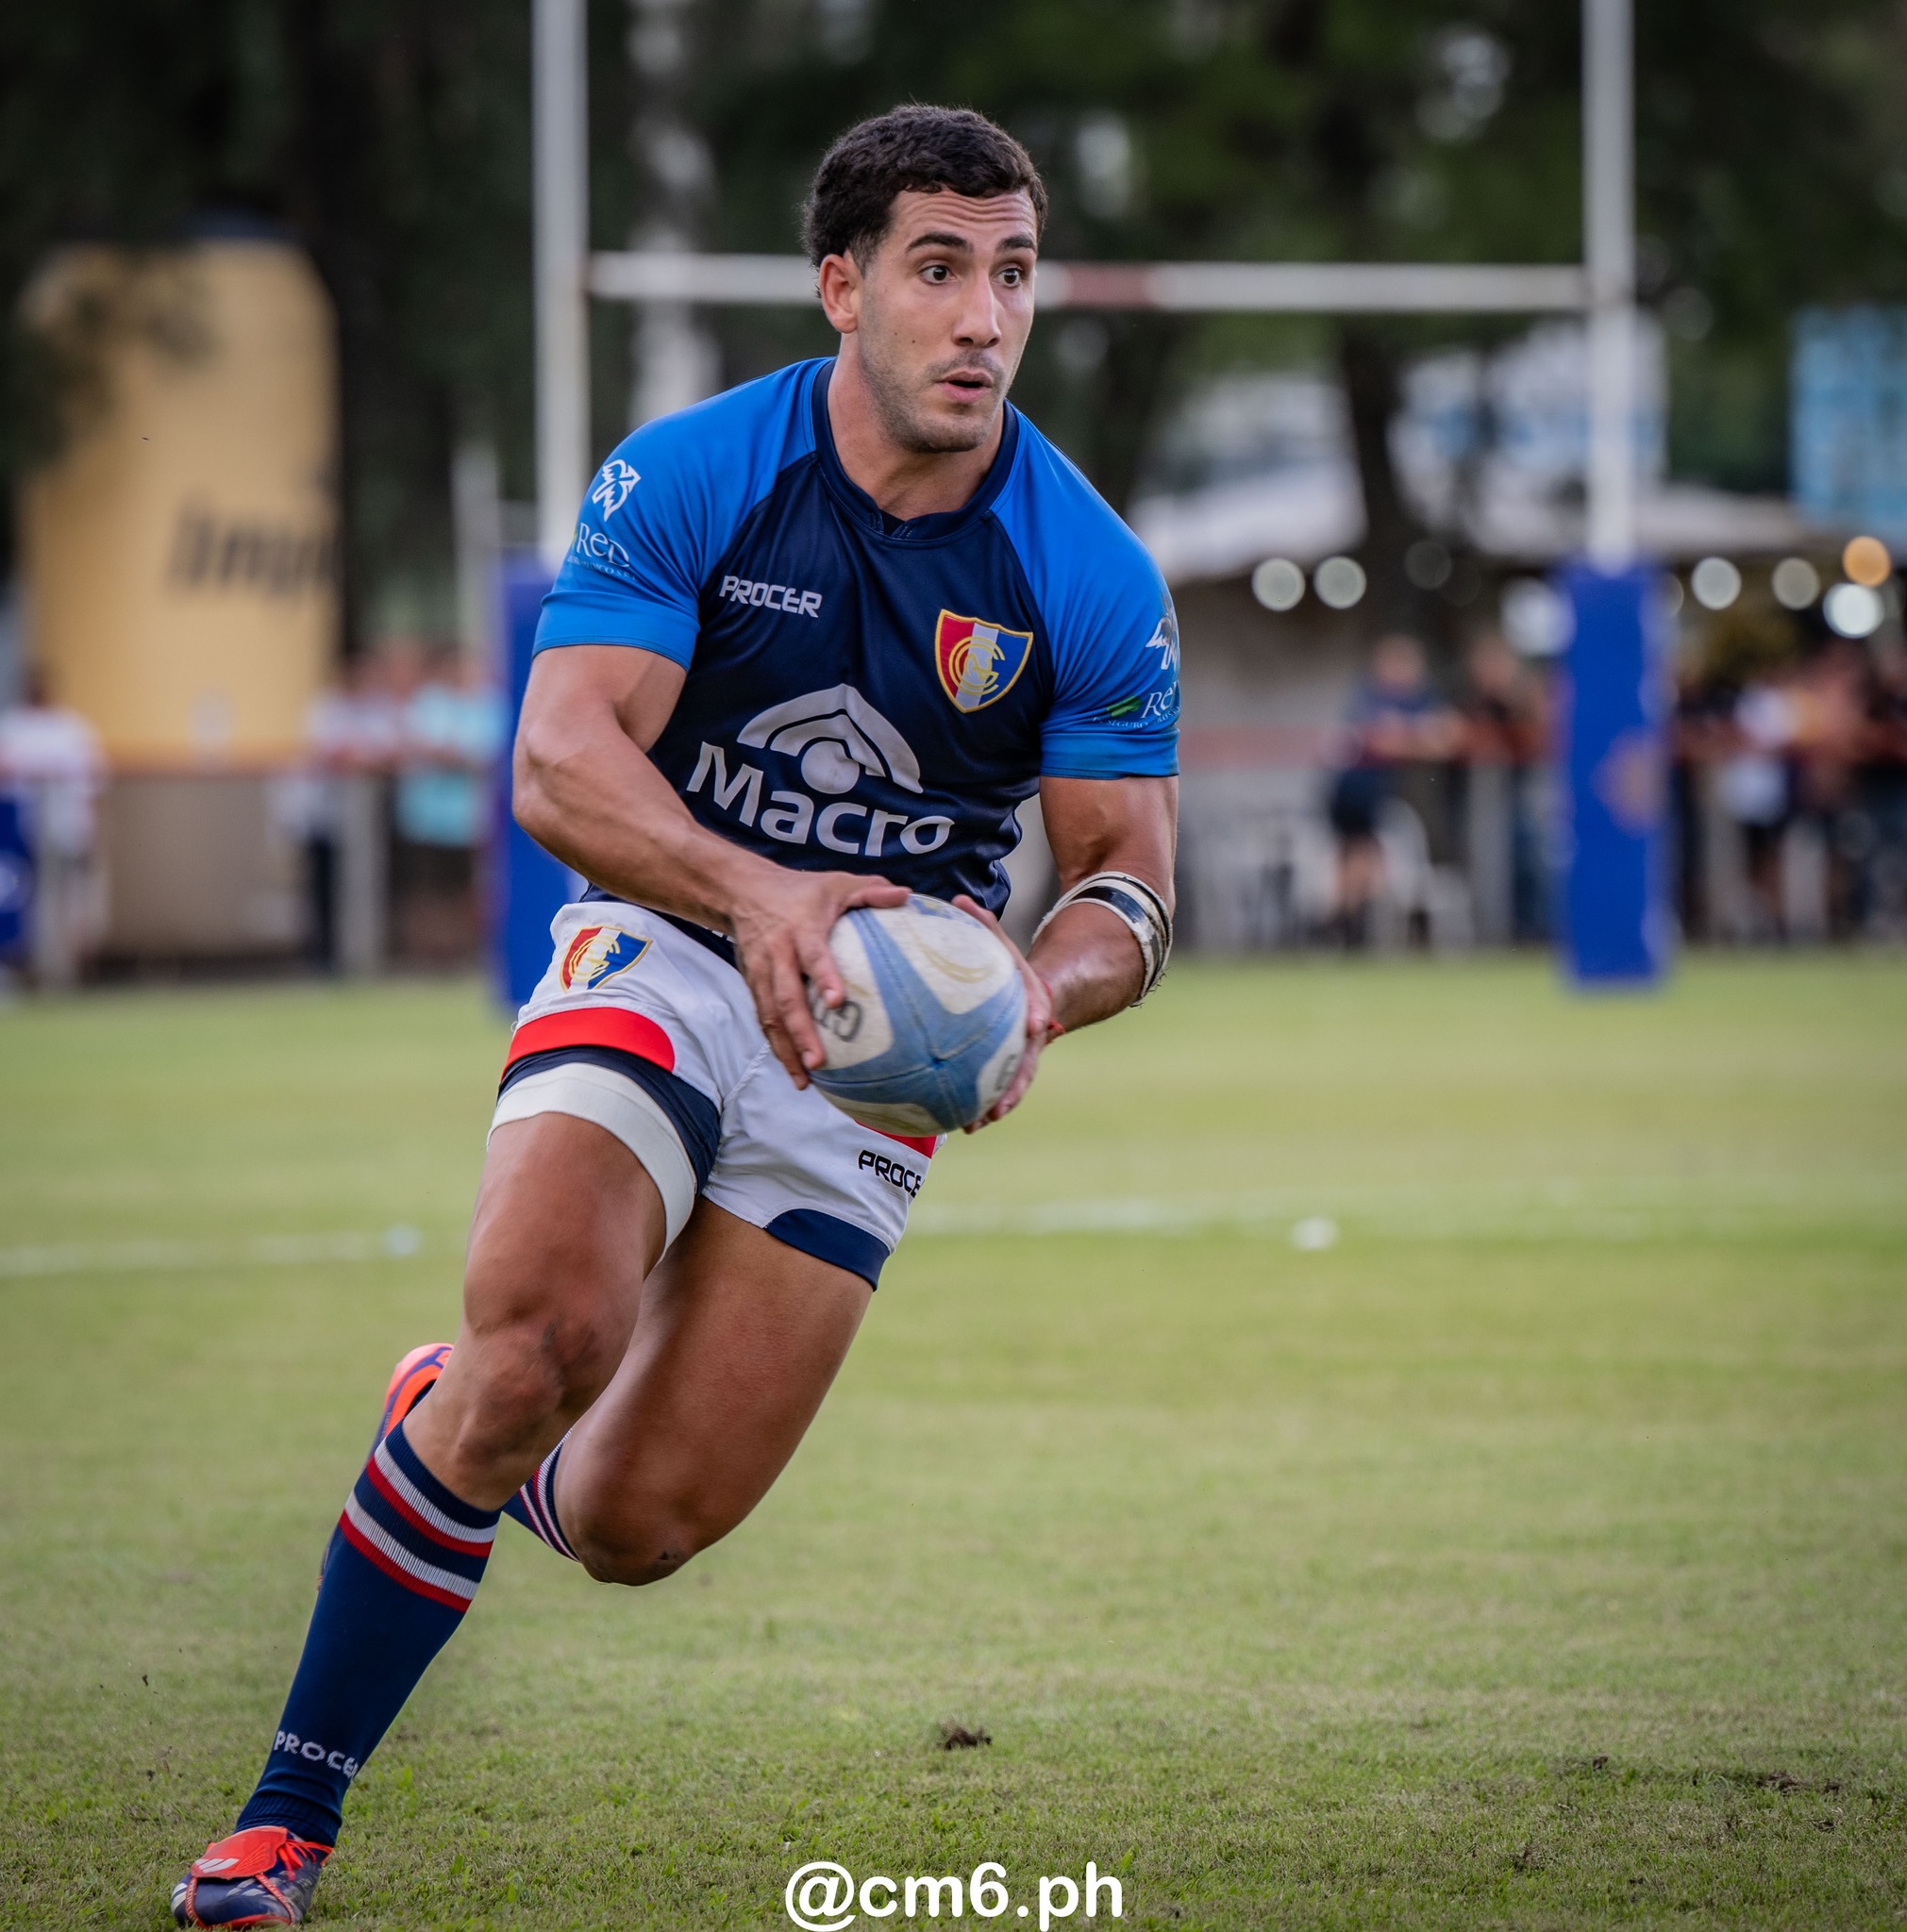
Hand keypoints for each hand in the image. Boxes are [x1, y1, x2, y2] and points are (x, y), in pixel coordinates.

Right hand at [728, 866, 908, 1086]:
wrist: (742, 891)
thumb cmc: (802, 890)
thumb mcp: (836, 882)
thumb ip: (871, 890)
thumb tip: (907, 896)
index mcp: (800, 928)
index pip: (813, 954)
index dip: (823, 976)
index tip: (837, 1002)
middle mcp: (777, 953)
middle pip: (786, 997)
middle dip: (800, 1032)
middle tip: (818, 1062)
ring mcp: (761, 972)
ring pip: (770, 1015)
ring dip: (786, 1049)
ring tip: (804, 1080)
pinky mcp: (753, 985)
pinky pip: (764, 1019)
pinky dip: (778, 1046)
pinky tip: (795, 1072)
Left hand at [950, 895, 1053, 1129]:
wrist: (1035, 992)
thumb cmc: (1010, 966)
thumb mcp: (1001, 944)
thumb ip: (984, 925)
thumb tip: (960, 901)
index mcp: (1033, 1004)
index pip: (1038, 1011)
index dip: (1036, 1019)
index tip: (1034, 1027)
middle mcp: (1030, 1034)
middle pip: (1026, 1064)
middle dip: (1013, 1089)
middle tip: (995, 1110)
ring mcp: (1020, 1052)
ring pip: (1010, 1082)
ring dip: (994, 1105)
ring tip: (971, 1126)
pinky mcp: (1004, 1063)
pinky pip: (992, 1083)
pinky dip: (978, 1101)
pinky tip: (953, 1119)